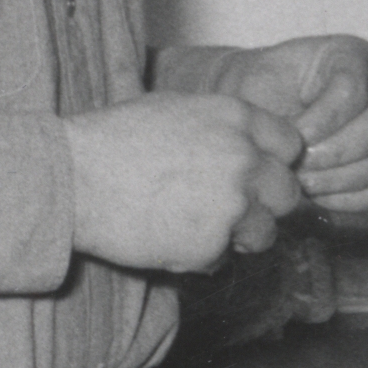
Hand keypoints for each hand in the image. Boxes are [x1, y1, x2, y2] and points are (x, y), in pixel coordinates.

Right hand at [62, 94, 304, 271]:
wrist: (76, 177)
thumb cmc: (114, 138)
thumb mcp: (176, 108)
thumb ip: (222, 127)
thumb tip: (248, 144)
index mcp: (236, 117)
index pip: (291, 145)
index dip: (274, 162)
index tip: (258, 173)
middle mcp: (244, 157)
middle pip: (288, 193)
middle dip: (264, 204)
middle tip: (231, 208)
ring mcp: (232, 203)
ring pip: (264, 232)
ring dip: (239, 235)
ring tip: (196, 225)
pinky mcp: (212, 244)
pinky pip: (224, 258)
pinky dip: (203, 256)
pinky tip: (170, 238)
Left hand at [217, 35, 367, 211]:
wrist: (252, 108)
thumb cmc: (253, 88)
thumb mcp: (254, 80)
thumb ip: (275, 104)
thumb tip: (299, 146)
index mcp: (350, 56)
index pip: (354, 89)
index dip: (324, 119)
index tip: (292, 133)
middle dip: (329, 154)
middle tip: (291, 162)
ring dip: (330, 180)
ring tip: (294, 176)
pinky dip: (341, 199)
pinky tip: (311, 192)